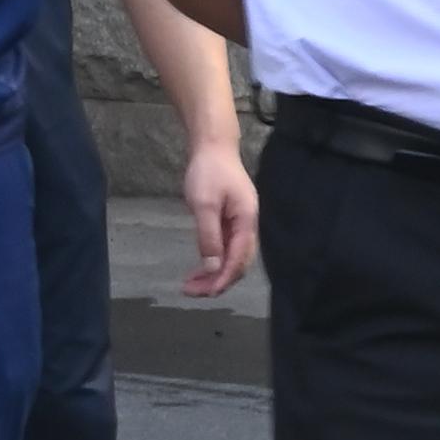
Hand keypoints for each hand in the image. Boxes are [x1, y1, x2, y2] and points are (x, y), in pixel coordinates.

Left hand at [175, 136, 257, 298]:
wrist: (213, 146)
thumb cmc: (208, 171)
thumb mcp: (204, 204)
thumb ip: (209, 237)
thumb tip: (213, 269)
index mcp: (246, 222)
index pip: (238, 260)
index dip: (223, 280)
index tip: (203, 293)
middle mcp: (248, 226)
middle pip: (238, 263)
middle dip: (217, 282)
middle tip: (191, 291)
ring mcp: (241, 223)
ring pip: (232, 257)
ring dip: (215, 274)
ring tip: (191, 284)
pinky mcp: (232, 220)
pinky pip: (227, 247)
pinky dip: (214, 260)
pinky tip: (201, 267)